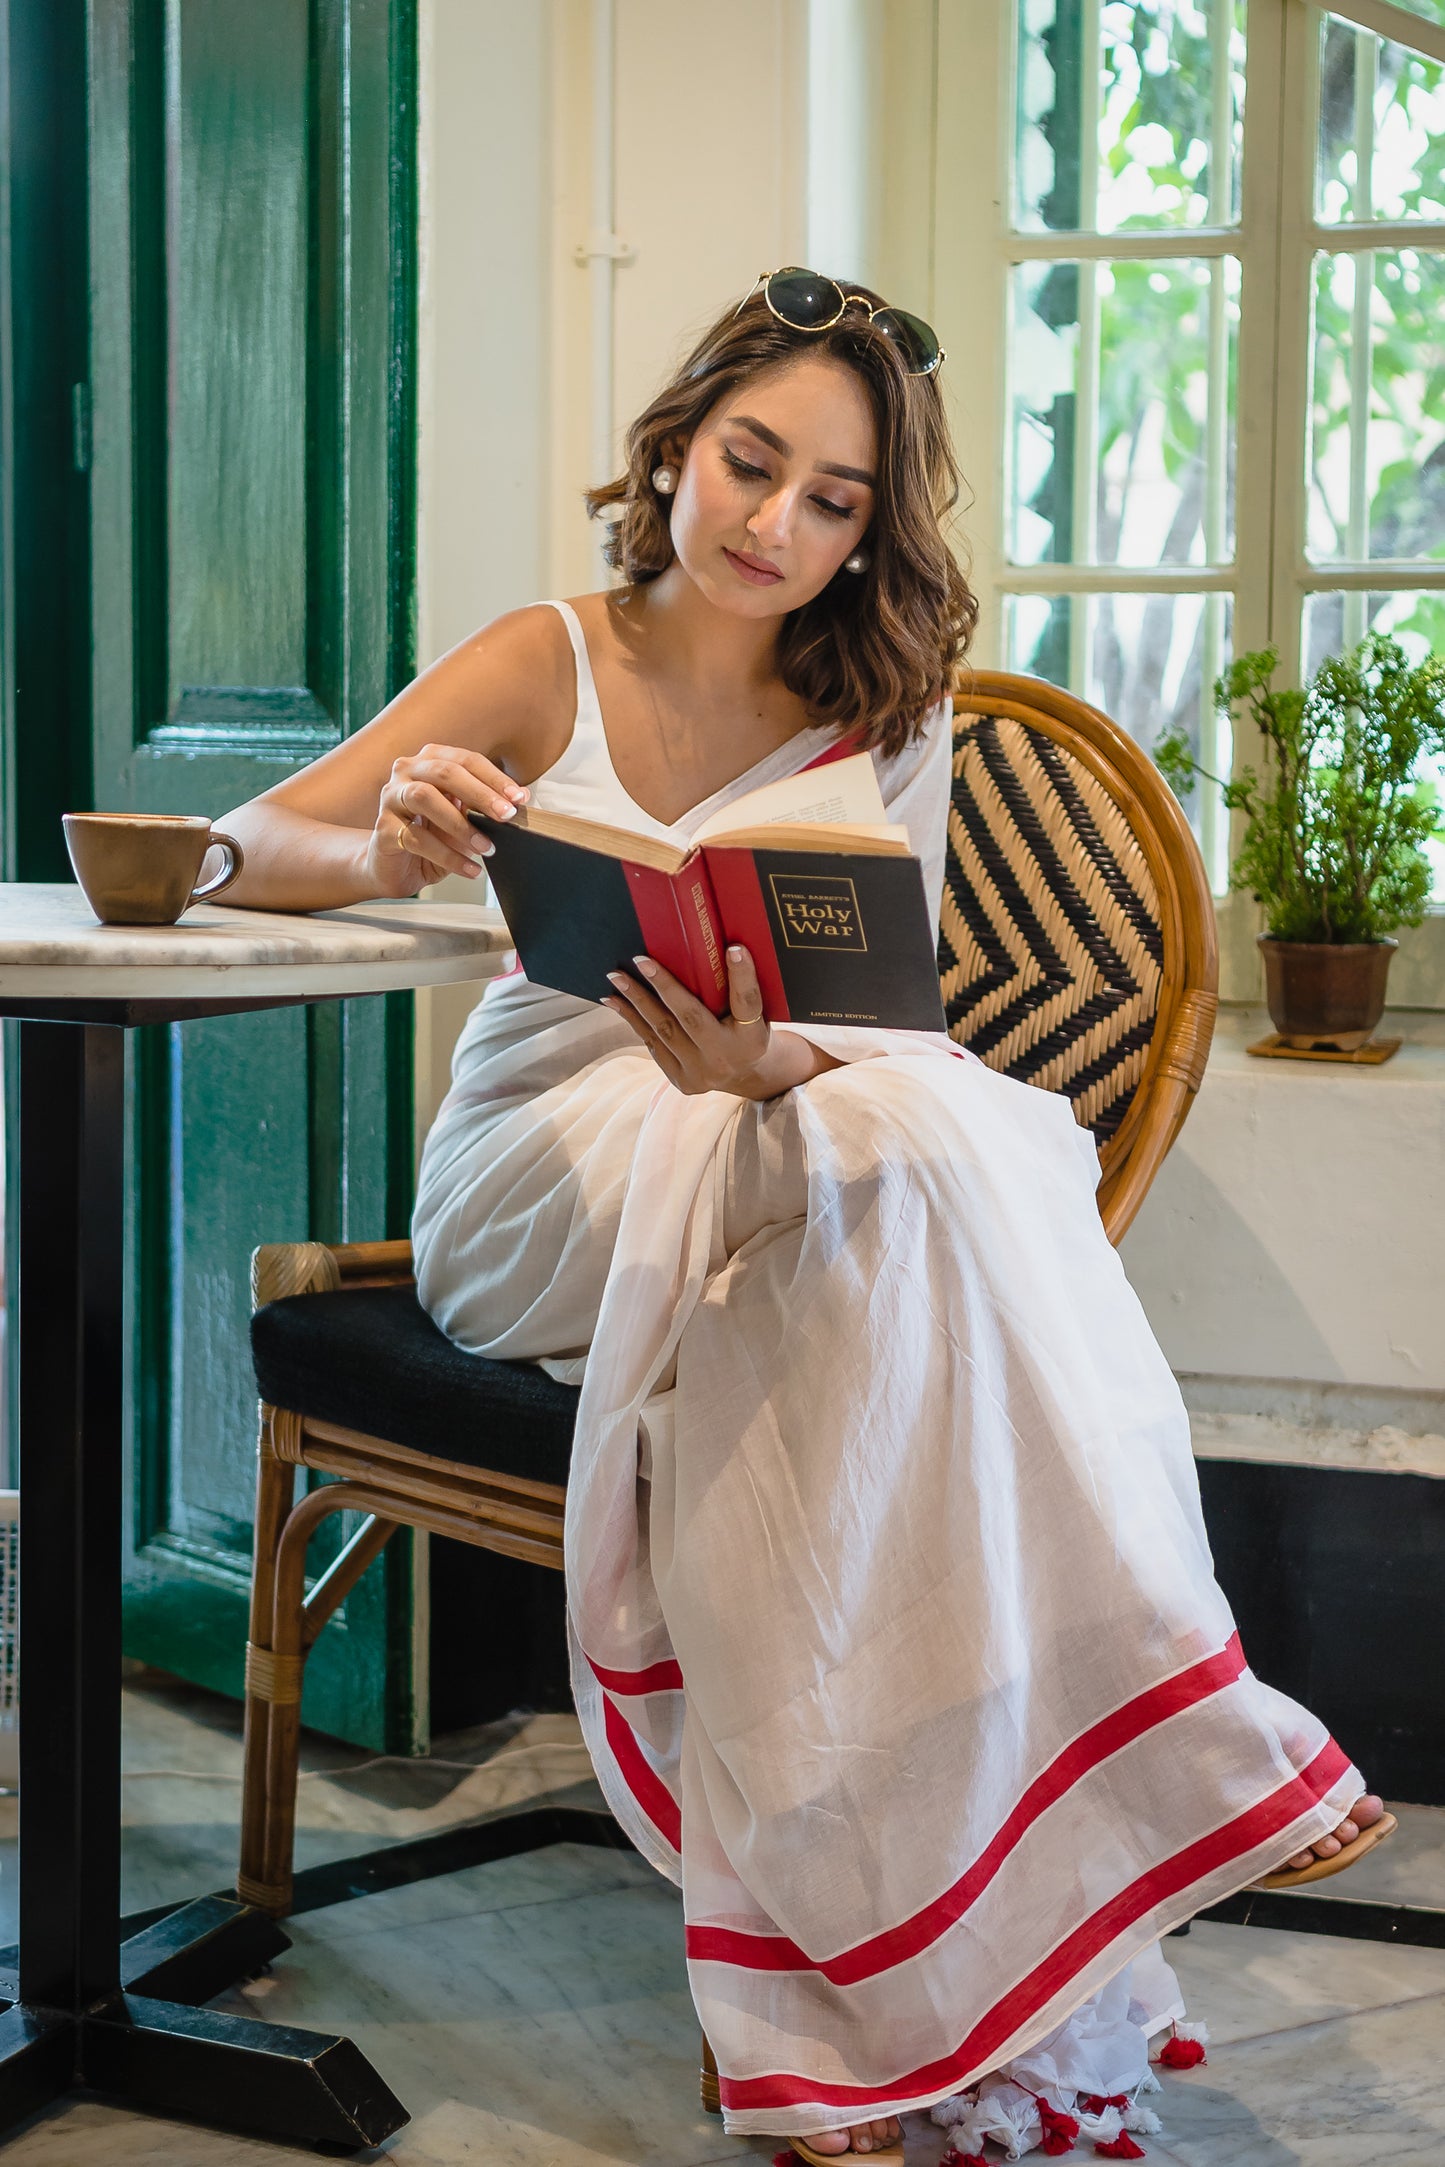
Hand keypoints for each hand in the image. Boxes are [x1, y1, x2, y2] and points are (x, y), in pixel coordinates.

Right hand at [364, 743, 528, 897]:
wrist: (393, 867)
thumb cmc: (430, 837)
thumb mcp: (462, 820)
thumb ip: (482, 807)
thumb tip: (518, 800)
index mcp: (429, 762)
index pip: (466, 760)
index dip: (494, 778)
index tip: (519, 798)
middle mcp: (406, 773)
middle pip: (445, 772)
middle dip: (481, 794)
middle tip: (506, 817)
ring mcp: (391, 798)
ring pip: (425, 798)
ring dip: (461, 824)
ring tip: (486, 847)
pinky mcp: (384, 829)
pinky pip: (417, 839)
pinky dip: (448, 856)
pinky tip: (470, 869)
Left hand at [603, 945, 826, 1099]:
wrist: (746, 1076)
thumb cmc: (748, 1031)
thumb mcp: (757, 1013)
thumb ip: (739, 989)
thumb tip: (723, 944)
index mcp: (753, 1036)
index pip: (747, 1002)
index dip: (742, 975)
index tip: (734, 948)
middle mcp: (726, 1057)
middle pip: (692, 1017)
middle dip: (664, 986)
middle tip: (641, 960)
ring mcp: (701, 1072)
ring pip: (663, 1030)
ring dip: (636, 1000)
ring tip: (617, 976)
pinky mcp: (682, 1080)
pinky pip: (652, 1043)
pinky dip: (633, 1019)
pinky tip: (615, 1000)